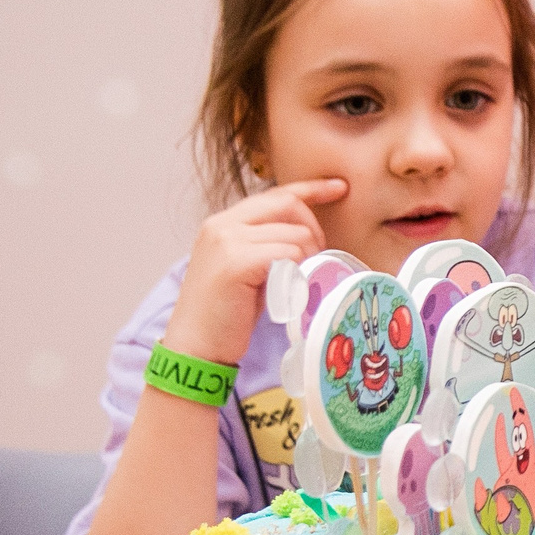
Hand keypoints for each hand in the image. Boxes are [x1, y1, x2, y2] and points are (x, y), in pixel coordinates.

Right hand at [163, 179, 345, 365]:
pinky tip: (288, 290)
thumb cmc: (226, 314)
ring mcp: (226, 240)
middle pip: (288, 204)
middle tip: (315, 259)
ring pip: (295, 234)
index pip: (274, 194)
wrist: (195, 346)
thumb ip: (267, 245)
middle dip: (313, 229)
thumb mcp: (247, 269)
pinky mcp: (235, 262)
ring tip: (294, 283)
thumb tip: (307, 236)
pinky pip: (288, 254)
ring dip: (307, 258)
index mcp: (223, 223)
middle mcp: (222, 224)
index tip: (340, 188)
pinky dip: (298, 271)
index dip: (311, 188)